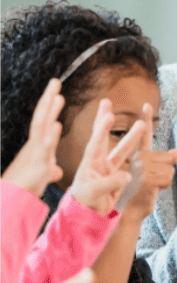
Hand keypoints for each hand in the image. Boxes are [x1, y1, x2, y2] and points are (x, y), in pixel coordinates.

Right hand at [2, 79, 63, 196]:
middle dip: (48, 99)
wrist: (14, 201)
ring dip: (49, 111)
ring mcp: (36, 153)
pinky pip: (45, 148)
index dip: (50, 107)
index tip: (57, 92)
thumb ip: (51, 170)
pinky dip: (51, 135)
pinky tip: (57, 124)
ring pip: (41, 127)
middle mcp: (35, 145)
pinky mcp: (38, 164)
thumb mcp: (43, 177)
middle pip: (41, 117)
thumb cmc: (26, 188)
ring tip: (57, 95)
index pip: (44, 121)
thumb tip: (57, 171)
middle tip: (55, 81)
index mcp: (37, 146)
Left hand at [69, 99, 144, 215]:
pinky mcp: (116, 176)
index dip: (102, 128)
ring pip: (122, 148)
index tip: (108, 114)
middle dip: (106, 120)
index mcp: (90, 163)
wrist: (87, 216)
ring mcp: (108, 168)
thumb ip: (111, 182)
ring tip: (142, 123)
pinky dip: (138, 155)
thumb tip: (128, 175)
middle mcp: (99, 162)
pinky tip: (147, 150)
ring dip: (131, 136)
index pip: (96, 142)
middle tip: (107, 102)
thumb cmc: (86, 203)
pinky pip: (129, 162)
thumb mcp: (95, 192)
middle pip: (104, 137)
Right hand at [119, 103, 176, 218]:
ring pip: (170, 169)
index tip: (147, 104)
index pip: (144, 135)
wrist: (129, 213)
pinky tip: (152, 191)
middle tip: (150, 183)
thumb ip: (164, 161)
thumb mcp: (153, 176)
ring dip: (165, 181)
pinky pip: (168, 177)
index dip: (146, 119)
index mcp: (138, 156)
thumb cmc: (141, 194)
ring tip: (150, 188)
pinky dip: (165, 186)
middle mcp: (138, 158)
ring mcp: (141, 167)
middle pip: (168, 158)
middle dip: (166, 172)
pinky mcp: (146, 177)